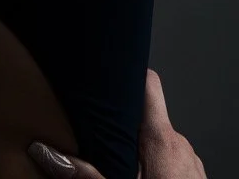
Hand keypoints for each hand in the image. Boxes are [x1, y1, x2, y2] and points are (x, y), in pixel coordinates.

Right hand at [28, 67, 205, 177]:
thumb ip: (84, 174)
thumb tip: (46, 152)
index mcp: (161, 140)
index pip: (149, 84)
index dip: (130, 73)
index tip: (110, 71)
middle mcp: (181, 145)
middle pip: (149, 119)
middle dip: (124, 126)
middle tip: (97, 131)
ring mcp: (191, 164)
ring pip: (160, 144)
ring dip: (139, 151)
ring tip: (115, 163)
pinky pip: (172, 163)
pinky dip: (154, 168)